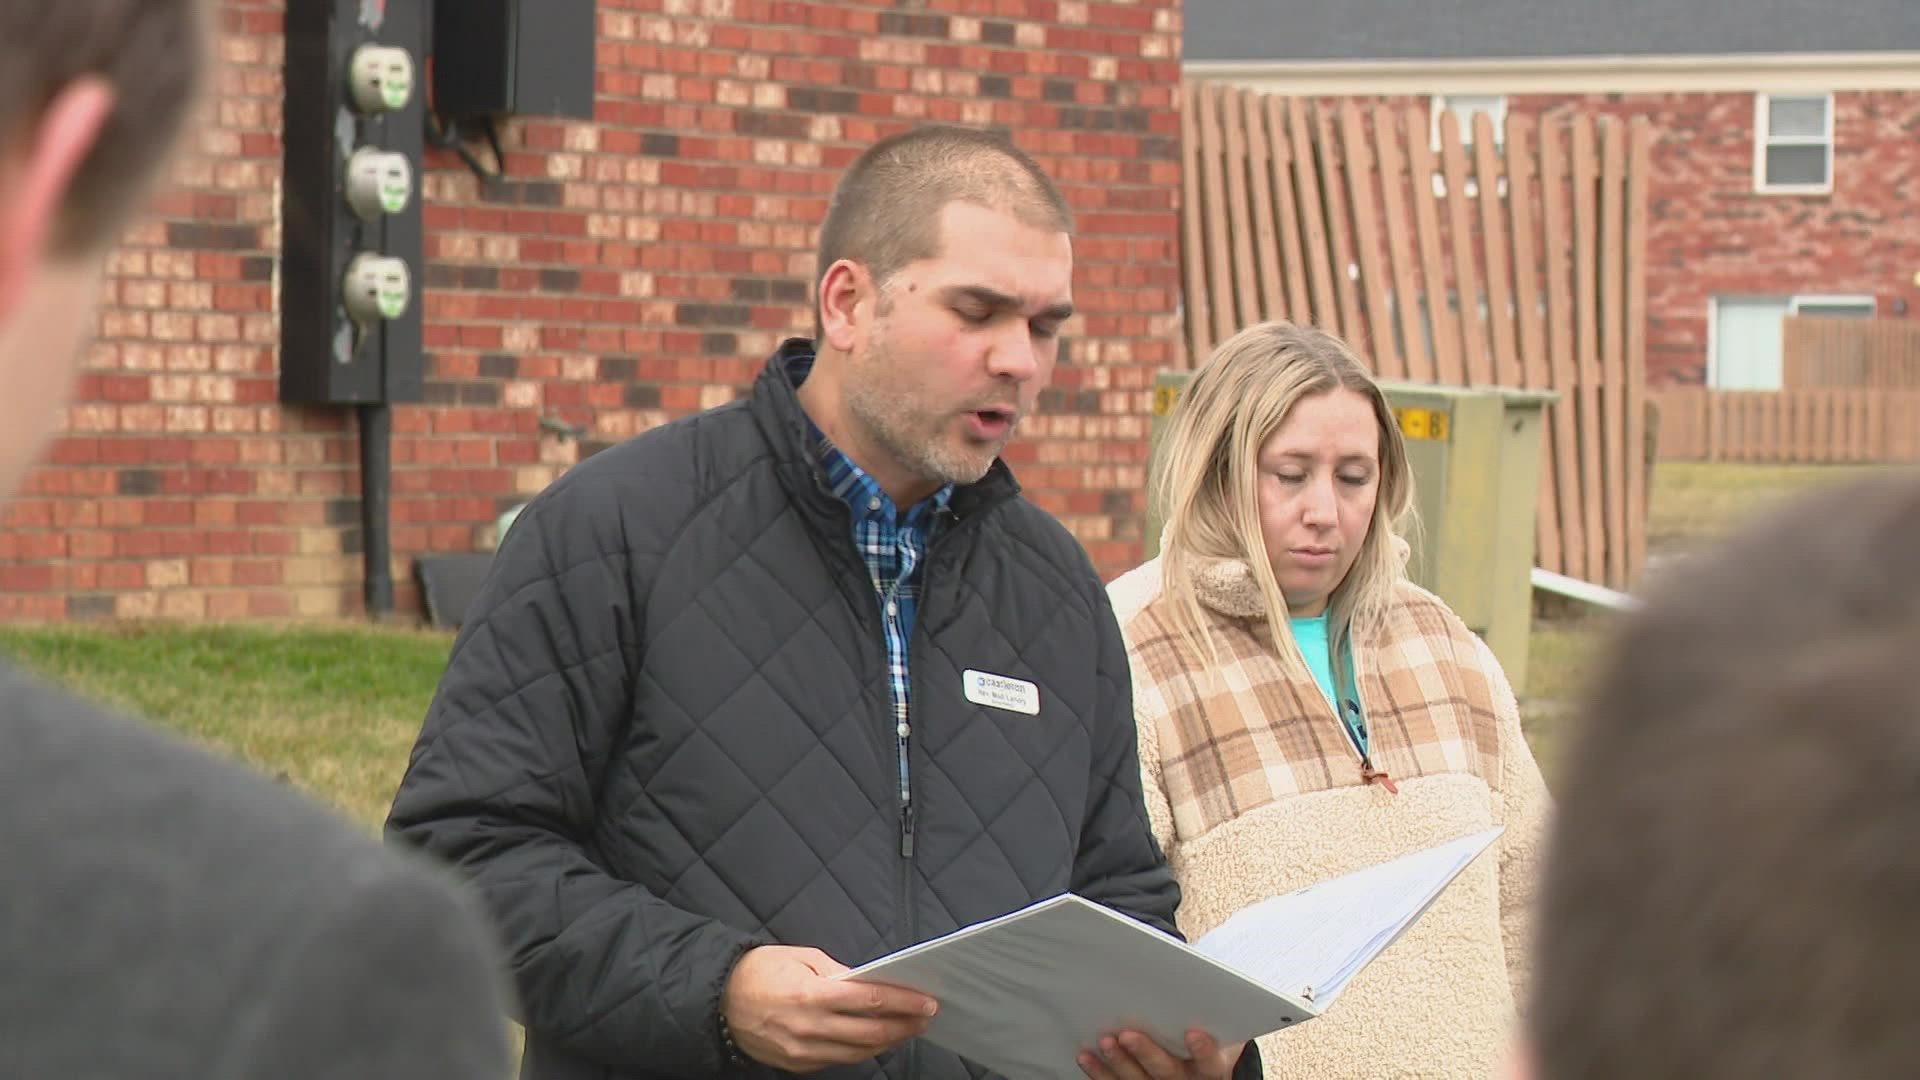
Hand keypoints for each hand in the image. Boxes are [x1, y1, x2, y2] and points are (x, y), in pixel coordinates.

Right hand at [720, 945, 937, 1072]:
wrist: (719, 1001)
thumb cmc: (759, 971)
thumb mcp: (801, 956)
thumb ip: (838, 971)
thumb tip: (868, 983)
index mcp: (812, 994)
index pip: (870, 1001)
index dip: (903, 1002)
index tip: (926, 1001)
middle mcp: (810, 1027)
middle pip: (871, 1033)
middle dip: (904, 1026)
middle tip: (925, 1017)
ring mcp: (804, 1050)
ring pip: (858, 1052)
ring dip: (887, 1042)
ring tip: (906, 1029)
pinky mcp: (797, 1064)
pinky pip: (838, 1060)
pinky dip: (861, 1050)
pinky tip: (875, 1039)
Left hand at [1078, 1028, 1245, 1079]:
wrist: (1194, 1063)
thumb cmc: (1202, 1033)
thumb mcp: (1211, 1026)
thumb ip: (1203, 1012)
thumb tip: (1190, 977)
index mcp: (1209, 1067)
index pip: (1210, 1062)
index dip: (1203, 1050)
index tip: (1192, 1033)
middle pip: (1167, 1072)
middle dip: (1146, 1053)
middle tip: (1128, 1035)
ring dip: (1119, 1062)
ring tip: (1106, 1042)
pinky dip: (1099, 1072)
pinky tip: (1086, 1056)